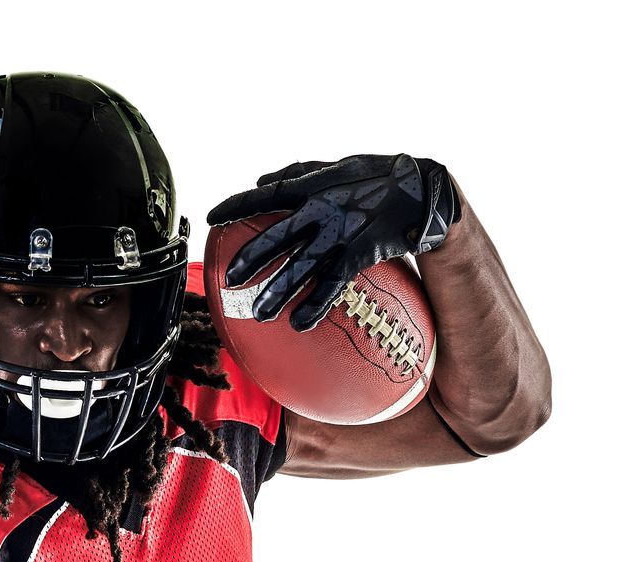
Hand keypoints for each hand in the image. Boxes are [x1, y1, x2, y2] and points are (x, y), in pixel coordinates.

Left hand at [208, 153, 459, 330]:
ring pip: (305, 264)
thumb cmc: (375, 177)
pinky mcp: (361, 250)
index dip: (239, 204)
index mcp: (314, 185)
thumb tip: (261, 180)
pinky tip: (299, 324)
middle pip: (281, 234)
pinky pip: (334, 282)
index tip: (212, 217)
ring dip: (281, 290)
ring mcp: (342, 230)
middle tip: (230, 278)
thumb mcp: (337, 166)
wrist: (422, 190)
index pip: (269, 194)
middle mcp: (324, 207)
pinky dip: (317, 303)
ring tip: (260, 314)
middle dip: (255, 256)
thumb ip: (298, 173)